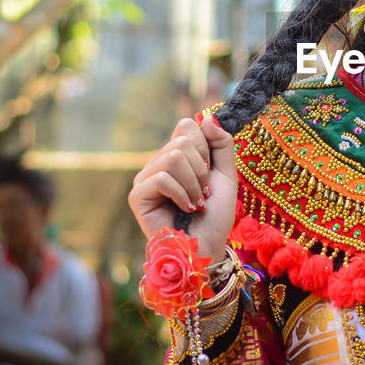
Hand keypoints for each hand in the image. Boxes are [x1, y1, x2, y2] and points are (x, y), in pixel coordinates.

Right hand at [128, 116, 237, 258]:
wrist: (206, 246)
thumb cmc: (215, 215)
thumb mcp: (227, 174)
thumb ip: (222, 144)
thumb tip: (207, 117)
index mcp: (176, 155)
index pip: (187, 126)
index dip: (204, 147)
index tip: (208, 172)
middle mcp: (158, 163)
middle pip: (182, 141)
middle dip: (202, 170)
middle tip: (203, 193)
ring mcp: (145, 178)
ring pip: (173, 158)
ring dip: (194, 184)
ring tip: (195, 203)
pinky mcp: (137, 195)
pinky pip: (161, 178)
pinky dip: (181, 194)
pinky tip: (184, 208)